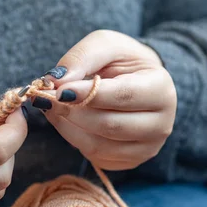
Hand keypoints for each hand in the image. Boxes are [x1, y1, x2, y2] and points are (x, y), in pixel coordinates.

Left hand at [37, 30, 176, 170]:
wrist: (137, 82)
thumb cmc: (122, 62)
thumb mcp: (106, 45)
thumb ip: (82, 57)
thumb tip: (57, 82)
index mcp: (161, 90)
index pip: (123, 96)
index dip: (88, 95)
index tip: (58, 89)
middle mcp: (160, 125)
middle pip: (109, 125)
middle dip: (71, 112)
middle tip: (45, 98)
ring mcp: (146, 148)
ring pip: (98, 146)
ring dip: (67, 127)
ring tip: (51, 107)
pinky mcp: (130, 161)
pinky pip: (95, 156)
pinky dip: (73, 138)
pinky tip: (65, 120)